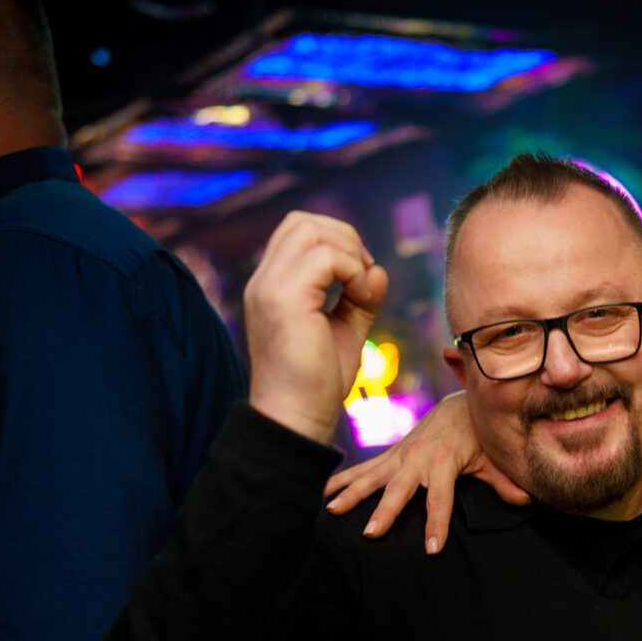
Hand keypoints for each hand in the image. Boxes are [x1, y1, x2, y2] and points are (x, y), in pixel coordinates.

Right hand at [244, 212, 389, 443]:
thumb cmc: (318, 382)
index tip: (360, 279)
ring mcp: (269, 287)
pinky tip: (360, 299)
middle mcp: (264, 281)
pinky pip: (325, 257)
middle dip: (345, 239)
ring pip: (311, 230)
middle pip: (303, 221)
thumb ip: (359, 297)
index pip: (298, 231)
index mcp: (272, 285)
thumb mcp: (344, 330)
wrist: (297, 419)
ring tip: (361, 292)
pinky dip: (353, 271)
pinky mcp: (284, 299)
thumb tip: (378, 269)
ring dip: (349, 253)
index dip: (337, 241)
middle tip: (363, 281)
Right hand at [324, 392, 529, 547]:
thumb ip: (505, 481)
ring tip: (331, 512)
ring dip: (351, 494)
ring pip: (371, 478)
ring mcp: (399, 456)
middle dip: (385, 512)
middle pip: (399, 491)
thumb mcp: (493, 458)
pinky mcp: (389, 456)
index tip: (433, 550)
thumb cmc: (477, 436)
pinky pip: (361, 469)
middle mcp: (417, 459)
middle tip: (371, 533)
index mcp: (444, 462)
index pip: (441, 500)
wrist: (457, 405)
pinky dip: (340, 480)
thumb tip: (527, 500)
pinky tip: (320, 495)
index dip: (438, 525)